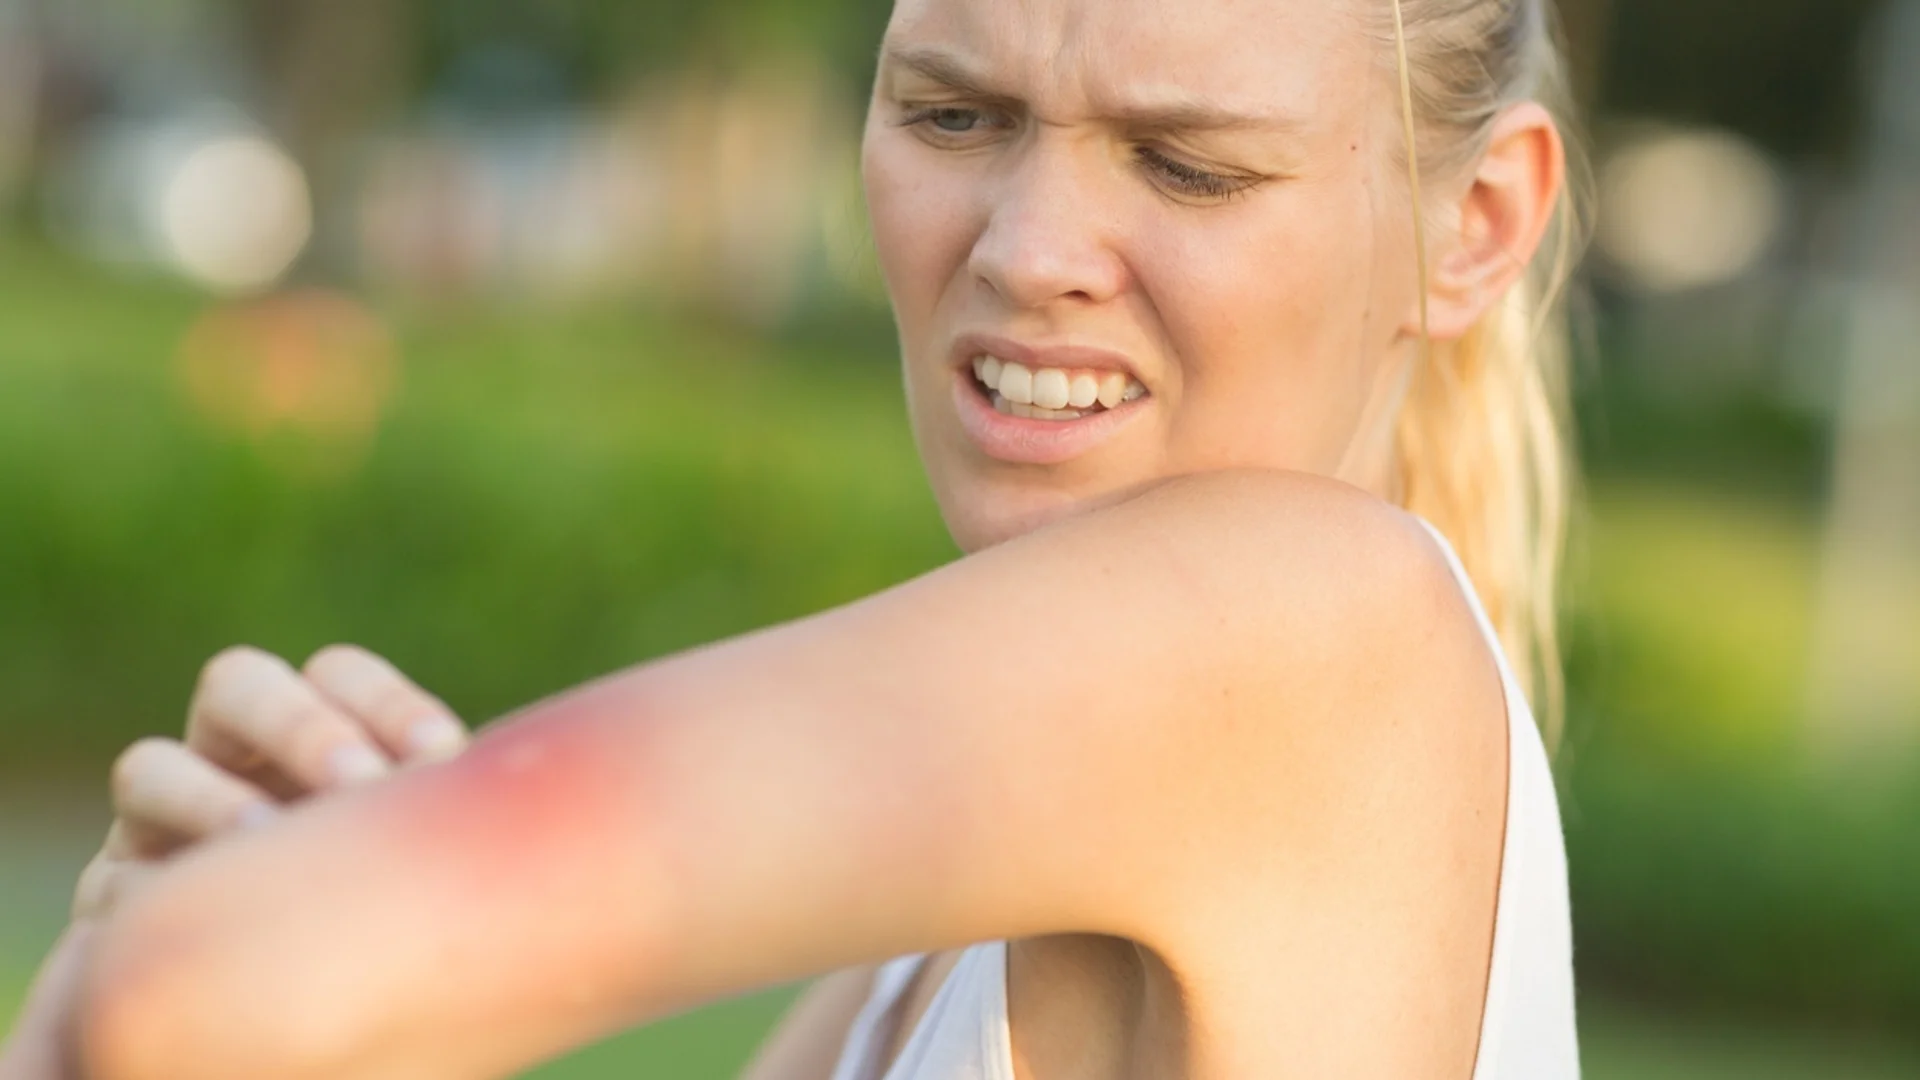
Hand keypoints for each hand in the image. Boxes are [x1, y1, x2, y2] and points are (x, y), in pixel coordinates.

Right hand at [73, 643, 469, 921]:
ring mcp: (156, 820)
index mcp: (310, 729)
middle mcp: (226, 756)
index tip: (445, 755)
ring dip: (211, 801)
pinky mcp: (113, 897)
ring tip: (268, 841)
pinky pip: (115, 881)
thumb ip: (434, 813)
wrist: (290, 1009)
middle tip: (360, 782)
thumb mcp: (415, 857)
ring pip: (150, 768)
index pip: (336, 673)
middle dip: (300, 725)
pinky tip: (212, 927)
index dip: (385, 699)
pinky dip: (156, 894)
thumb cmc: (383, 912)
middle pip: (235, 684)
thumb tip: (491, 785)